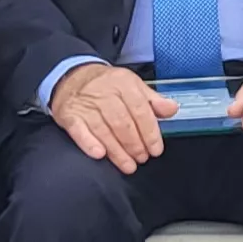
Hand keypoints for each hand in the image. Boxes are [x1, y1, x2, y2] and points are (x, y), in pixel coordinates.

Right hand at [49, 61, 177, 171]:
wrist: (72, 76)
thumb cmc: (107, 85)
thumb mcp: (133, 85)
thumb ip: (153, 100)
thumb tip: (172, 109)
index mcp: (124, 84)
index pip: (140, 110)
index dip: (150, 132)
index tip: (155, 149)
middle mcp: (104, 93)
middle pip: (122, 123)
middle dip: (135, 145)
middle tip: (142, 159)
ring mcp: (86, 104)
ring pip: (104, 130)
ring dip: (117, 151)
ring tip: (128, 165)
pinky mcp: (70, 114)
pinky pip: (79, 130)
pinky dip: (89, 143)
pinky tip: (99, 155)